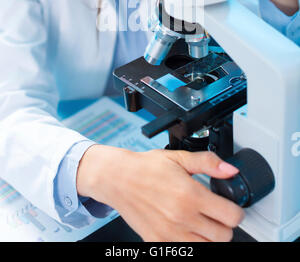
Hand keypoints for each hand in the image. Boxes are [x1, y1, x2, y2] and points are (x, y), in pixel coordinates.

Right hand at [77, 145, 243, 241]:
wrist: (118, 178)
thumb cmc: (145, 168)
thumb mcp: (179, 158)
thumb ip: (208, 163)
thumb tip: (230, 169)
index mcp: (190, 195)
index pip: (232, 216)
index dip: (236, 210)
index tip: (230, 206)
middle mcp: (182, 218)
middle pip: (224, 236)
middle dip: (224, 224)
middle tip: (215, 212)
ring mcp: (170, 234)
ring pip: (208, 247)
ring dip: (209, 236)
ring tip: (200, 220)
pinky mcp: (158, 243)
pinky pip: (186, 252)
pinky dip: (191, 243)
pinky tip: (186, 230)